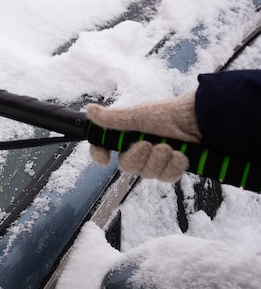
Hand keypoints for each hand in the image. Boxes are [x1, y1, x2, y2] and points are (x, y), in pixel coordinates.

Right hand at [86, 92, 201, 182]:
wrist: (201, 119)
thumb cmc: (168, 114)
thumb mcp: (137, 116)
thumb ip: (112, 119)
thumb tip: (88, 110)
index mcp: (127, 136)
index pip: (104, 148)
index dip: (100, 154)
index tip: (105, 159)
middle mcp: (139, 149)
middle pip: (127, 166)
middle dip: (139, 157)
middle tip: (150, 144)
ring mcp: (157, 161)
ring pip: (148, 173)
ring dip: (159, 161)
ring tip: (170, 147)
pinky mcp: (173, 168)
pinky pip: (166, 178)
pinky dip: (174, 167)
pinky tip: (181, 155)